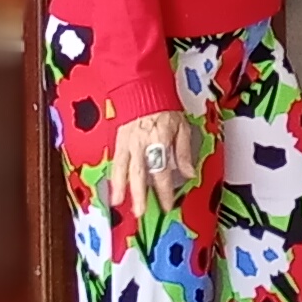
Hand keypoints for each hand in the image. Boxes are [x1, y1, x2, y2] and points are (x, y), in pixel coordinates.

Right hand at [106, 110, 204, 234]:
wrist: (143, 89)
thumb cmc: (163, 106)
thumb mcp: (182, 127)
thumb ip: (184, 152)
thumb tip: (188, 173)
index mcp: (160, 141)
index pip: (163, 173)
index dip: (164, 191)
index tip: (167, 205)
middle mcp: (142, 143)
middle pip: (140, 174)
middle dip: (139, 195)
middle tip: (140, 212)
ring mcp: (128, 142)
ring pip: (123, 168)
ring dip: (121, 187)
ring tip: (118, 203)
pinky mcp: (119, 139)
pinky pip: (116, 160)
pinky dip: (114, 175)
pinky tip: (113, 186)